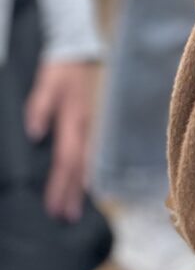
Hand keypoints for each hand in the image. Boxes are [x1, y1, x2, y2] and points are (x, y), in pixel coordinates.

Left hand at [24, 56, 95, 221]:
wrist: (75, 49)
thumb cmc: (59, 69)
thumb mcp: (47, 82)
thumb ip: (40, 106)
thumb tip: (34, 134)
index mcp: (73, 120)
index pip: (66, 160)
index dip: (59, 185)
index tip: (52, 208)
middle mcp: (82, 127)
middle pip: (78, 167)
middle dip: (71, 193)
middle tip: (66, 219)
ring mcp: (86, 125)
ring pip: (84, 162)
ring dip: (78, 187)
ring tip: (73, 210)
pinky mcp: (84, 123)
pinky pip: (85, 153)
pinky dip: (82, 172)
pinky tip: (79, 183)